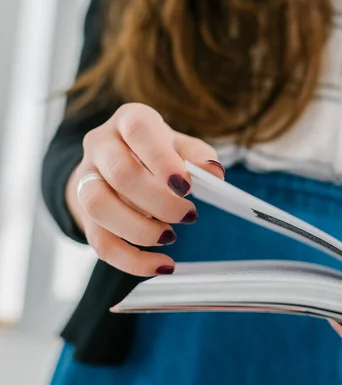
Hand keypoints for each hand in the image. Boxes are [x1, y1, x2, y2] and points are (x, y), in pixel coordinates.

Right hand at [66, 103, 224, 276]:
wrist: (116, 162)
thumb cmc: (157, 152)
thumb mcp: (179, 145)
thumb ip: (198, 156)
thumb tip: (214, 173)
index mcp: (128, 120)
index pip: (138, 131)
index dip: (163, 160)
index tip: (187, 187)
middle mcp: (100, 144)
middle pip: (120, 172)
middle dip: (159, 201)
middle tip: (189, 215)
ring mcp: (86, 178)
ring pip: (99, 206)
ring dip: (139, 229)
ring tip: (170, 237)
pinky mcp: (84, 213)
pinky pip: (98, 241)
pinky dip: (131, 260)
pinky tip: (160, 264)